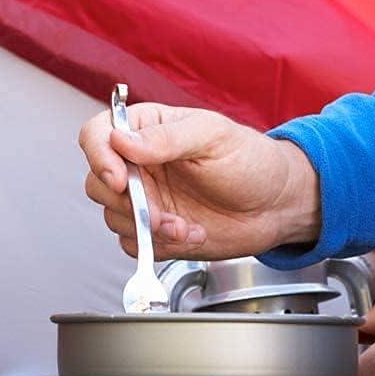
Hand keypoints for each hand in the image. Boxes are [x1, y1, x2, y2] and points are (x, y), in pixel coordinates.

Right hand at [80, 103, 318, 260]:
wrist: (276, 205)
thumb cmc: (252, 161)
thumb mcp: (214, 137)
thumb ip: (168, 138)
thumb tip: (122, 141)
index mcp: (150, 130)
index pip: (98, 134)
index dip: (99, 156)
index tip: (119, 179)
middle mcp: (141, 164)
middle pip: (98, 182)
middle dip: (128, 203)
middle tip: (161, 210)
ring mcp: (146, 199)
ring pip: (114, 218)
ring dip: (149, 228)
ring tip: (187, 224)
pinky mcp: (154, 231)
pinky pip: (132, 245)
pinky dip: (159, 246)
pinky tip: (192, 234)